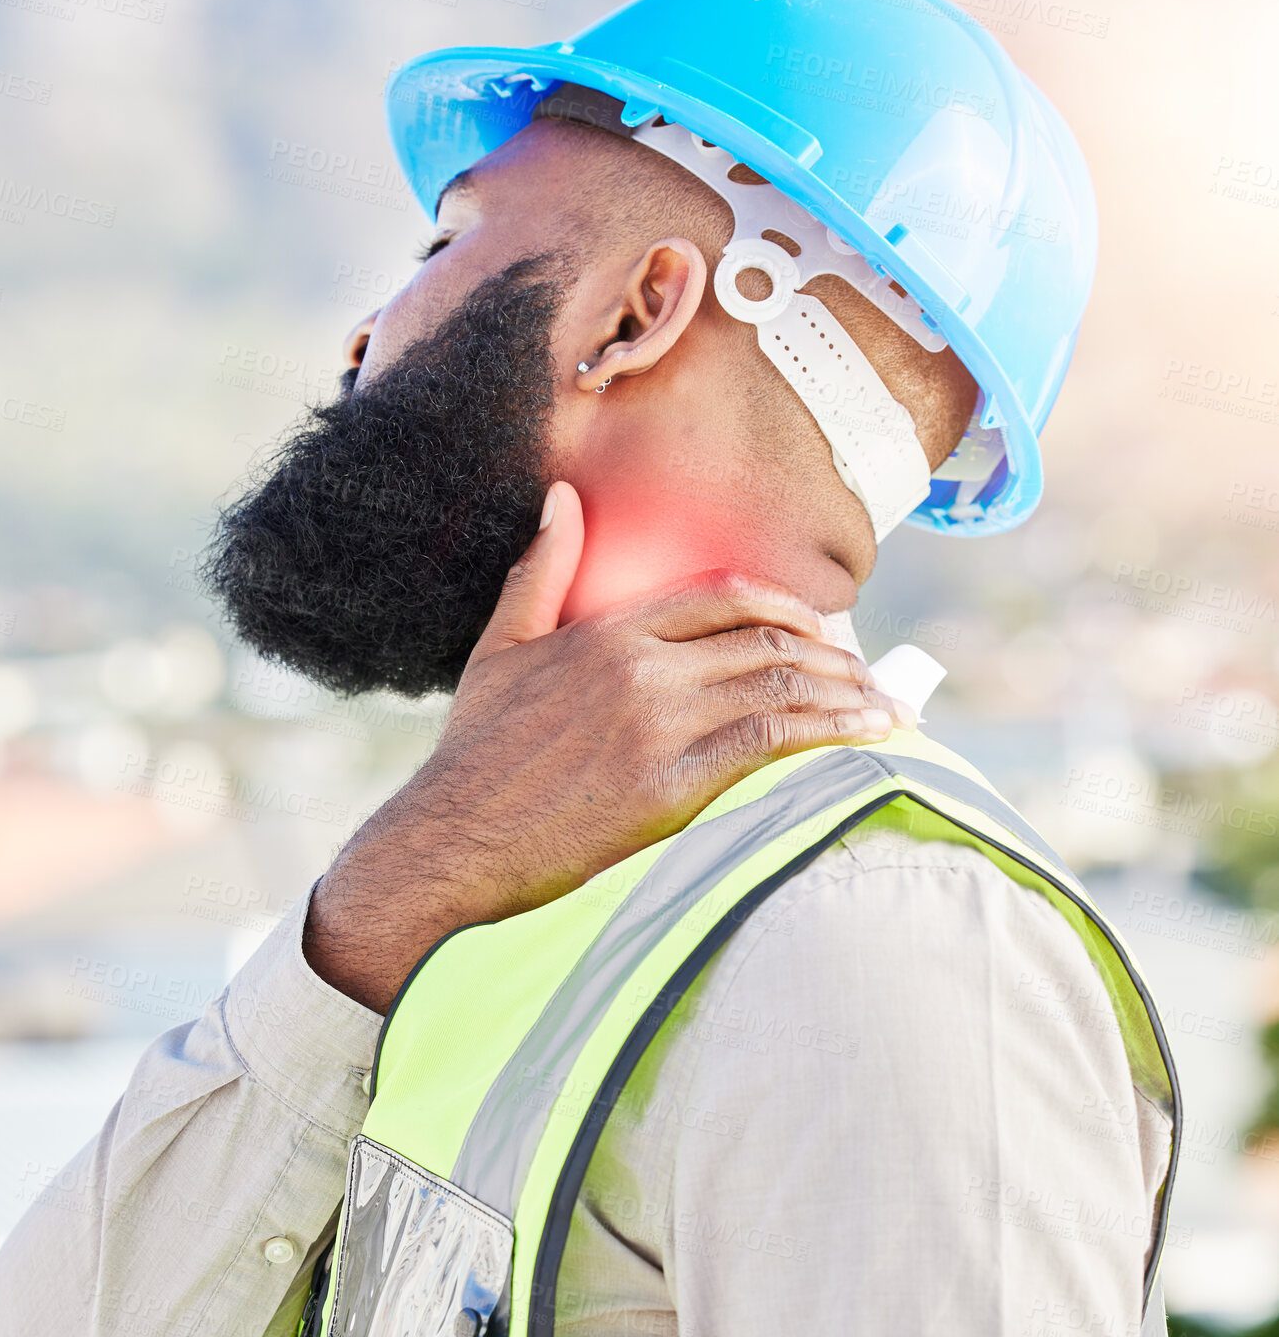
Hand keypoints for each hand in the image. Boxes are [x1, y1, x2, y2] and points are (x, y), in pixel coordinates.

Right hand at [304, 482, 914, 1011]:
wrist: (453, 840)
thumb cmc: (476, 751)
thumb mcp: (501, 647)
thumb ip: (540, 569)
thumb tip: (562, 496)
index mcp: (609, 632)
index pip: (723, 596)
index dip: (786, 608)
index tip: (822, 628)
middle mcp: (643, 668)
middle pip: (765, 641)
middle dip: (831, 655)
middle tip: (867, 675)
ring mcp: (659, 725)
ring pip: (778, 687)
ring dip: (843, 694)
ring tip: (883, 708)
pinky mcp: (672, 786)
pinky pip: (770, 744)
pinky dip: (828, 734)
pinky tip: (864, 739)